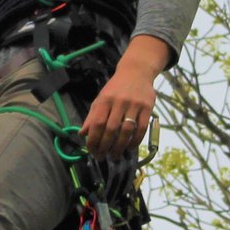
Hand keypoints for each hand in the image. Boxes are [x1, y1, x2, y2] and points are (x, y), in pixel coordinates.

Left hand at [79, 36, 169, 156]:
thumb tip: (82, 134)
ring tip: (115, 156)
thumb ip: (92, 116)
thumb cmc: (116, 88)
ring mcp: (134, 105)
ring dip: (120, 146)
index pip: (97, 123)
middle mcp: (119, 102)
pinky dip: (135, 140)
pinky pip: (142, 128)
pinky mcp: (147, 108)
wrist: (136, 72)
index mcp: (105, 100)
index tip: (92, 151)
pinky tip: (130, 147)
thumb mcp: (100, 98)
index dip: (93, 139)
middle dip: (105, 146)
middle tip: (102, 157)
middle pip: (111, 129)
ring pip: (126, 130)